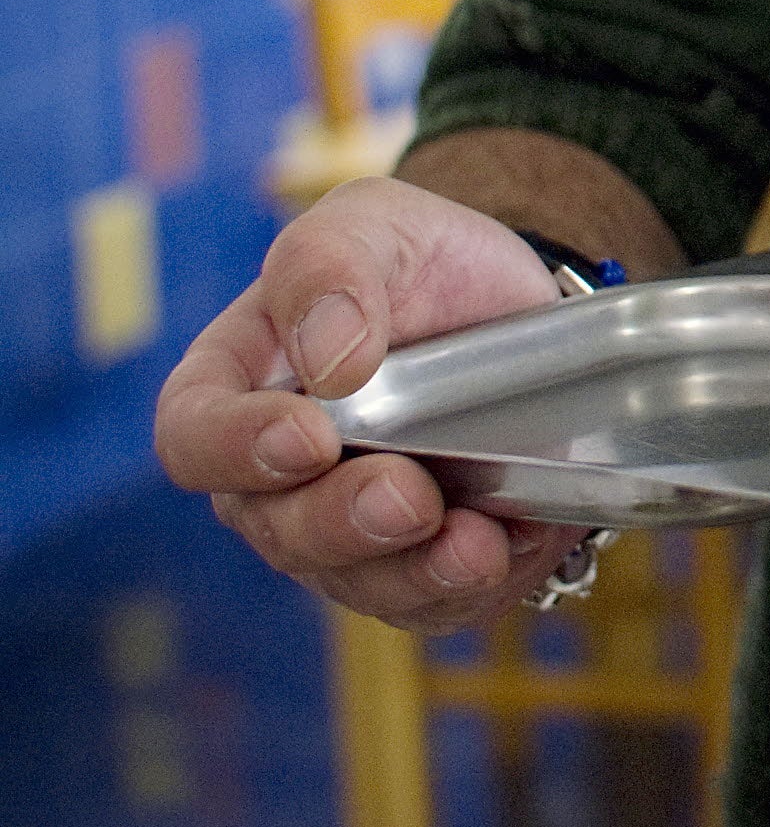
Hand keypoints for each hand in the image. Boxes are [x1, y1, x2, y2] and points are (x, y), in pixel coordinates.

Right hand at [155, 180, 576, 632]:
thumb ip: (330, 270)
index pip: (194, 439)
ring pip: (358, 581)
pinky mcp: (420, 565)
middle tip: (408, 495)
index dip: (237, 450)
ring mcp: (347, 531)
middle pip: (277, 530)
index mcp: (237, 388)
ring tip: (474, 543)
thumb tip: (329, 359)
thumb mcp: (372, 224)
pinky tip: (518, 543)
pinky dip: (475, 583)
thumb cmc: (416, 260)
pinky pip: (434, 602)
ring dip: (414, 572)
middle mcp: (276, 479)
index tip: (309, 435)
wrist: (516, 304)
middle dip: (342, 522)